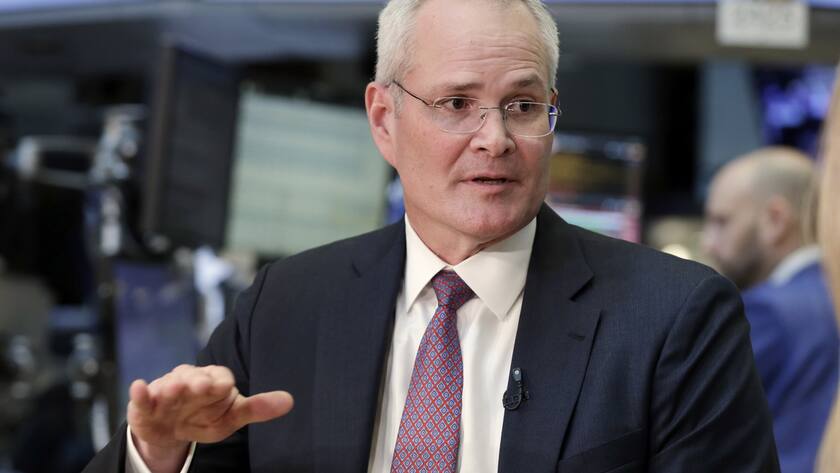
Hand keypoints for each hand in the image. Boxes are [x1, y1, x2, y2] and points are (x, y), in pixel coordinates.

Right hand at [127, 364, 293, 471]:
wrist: (171, 430)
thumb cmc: (205, 417)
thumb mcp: (232, 416)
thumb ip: (257, 408)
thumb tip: (290, 401)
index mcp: (213, 380)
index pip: (219, 378)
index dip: (220, 383)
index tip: (222, 387)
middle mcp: (190, 380)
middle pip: (194, 379)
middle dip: (196, 383)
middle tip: (200, 387)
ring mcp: (166, 390)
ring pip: (169, 386)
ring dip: (171, 387)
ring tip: (174, 390)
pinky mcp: (146, 403)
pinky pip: (141, 396)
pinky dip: (139, 392)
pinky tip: (139, 387)